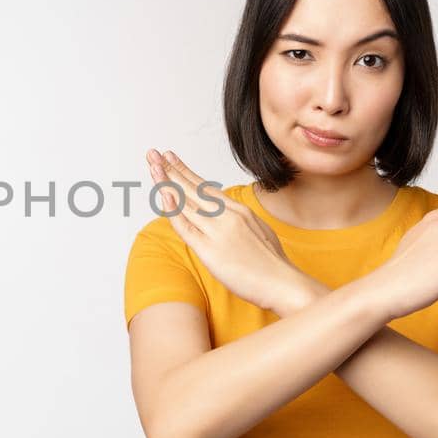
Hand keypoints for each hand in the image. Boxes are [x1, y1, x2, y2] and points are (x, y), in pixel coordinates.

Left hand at [146, 149, 311, 314]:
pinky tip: (163, 195)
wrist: (284, 284)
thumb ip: (240, 222)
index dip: (186, 172)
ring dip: (166, 182)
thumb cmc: (273, 264)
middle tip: (153, 153)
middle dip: (171, 170)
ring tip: (152, 166)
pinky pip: (186, 227)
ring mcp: (218, 231)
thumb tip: (229, 218)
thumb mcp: (258, 231)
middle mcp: (228, 215)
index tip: (171, 158)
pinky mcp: (210, 250)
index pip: (205, 186)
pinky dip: (173, 210)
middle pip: (192, 188)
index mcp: (239, 210)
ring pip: (186, 202)